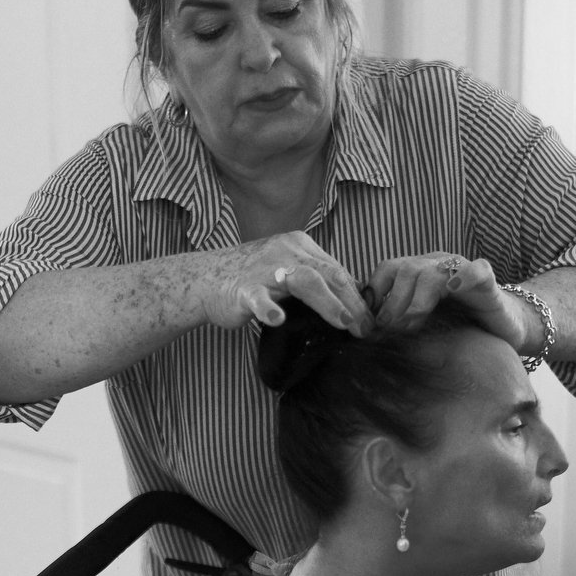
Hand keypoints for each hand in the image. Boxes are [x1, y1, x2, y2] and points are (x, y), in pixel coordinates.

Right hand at [201, 232, 370, 335]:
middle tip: (366, 329)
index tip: (370, 320)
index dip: (357, 296)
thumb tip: (352, 299)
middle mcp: (286, 252)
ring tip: (344, 323)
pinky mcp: (244, 289)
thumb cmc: (251, 278)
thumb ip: (316, 279)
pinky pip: (259, 298)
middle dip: (352, 303)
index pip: (337, 270)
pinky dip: (269, 309)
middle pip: (328, 275)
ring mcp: (265, 269)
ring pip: (304, 282)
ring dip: (328, 303)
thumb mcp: (288, 270)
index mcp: (300, 245)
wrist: (206, 278)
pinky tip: (277, 319)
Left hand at [366, 252, 529, 351]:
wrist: (504, 328)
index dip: (374, 294)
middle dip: (392, 303)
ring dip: (417, 301)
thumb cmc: (460, 328)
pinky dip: (463, 277)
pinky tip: (454, 290)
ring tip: (413, 325)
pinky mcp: (487, 281)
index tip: (368, 324)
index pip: (387, 270)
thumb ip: (396, 322)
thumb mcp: (422, 325)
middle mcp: (437, 265)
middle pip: (404, 270)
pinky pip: (475, 271)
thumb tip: (363, 334)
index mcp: (418, 272)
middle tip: (389, 331)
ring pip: (432, 271)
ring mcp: (461, 270)